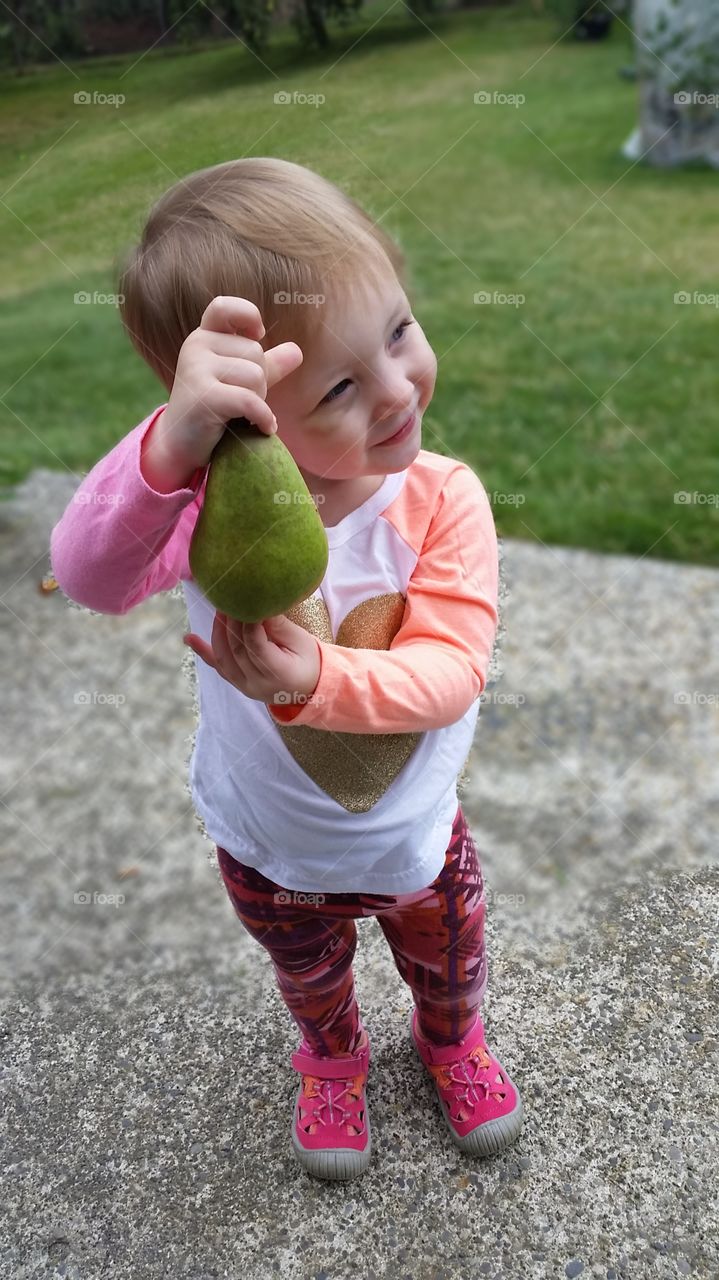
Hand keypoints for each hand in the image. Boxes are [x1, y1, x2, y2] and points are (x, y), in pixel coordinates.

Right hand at [158, 296, 303, 471]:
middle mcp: (196, 346)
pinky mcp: (203, 396)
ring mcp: (196, 369)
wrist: (180, 445)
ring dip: (259, 401)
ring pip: (255, 376)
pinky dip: (263, 418)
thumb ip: (266, 366)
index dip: (247, 315)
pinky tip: (263, 428)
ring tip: (242, 415)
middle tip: (242, 403)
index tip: (258, 335)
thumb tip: (296, 351)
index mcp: (204, 337)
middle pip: (255, 352)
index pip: (224, 307)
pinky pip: (249, 401)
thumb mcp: (240, 383)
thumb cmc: (213, 411)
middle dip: (260, 383)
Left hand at [183, 611, 320, 704]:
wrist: (310, 686)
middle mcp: (258, 684)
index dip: (248, 622)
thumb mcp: (301, 640)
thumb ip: (278, 625)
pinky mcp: (238, 684)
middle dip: (231, 622)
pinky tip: (189, 638)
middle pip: (237, 649)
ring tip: (220, 609)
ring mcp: (245, 687)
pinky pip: (218, 667)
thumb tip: (258, 603)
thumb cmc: (309, 659)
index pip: (256, 645)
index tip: (245, 600)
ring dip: (218, 631)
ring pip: (224, 657)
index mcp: (279, 674)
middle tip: (229, 598)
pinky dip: (203, 651)